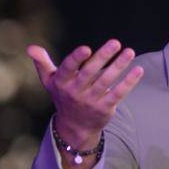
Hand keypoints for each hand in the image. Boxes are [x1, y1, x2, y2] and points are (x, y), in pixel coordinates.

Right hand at [26, 39, 143, 148]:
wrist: (74, 126)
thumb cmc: (63, 96)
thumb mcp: (50, 81)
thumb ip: (42, 63)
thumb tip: (30, 47)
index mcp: (61, 82)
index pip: (68, 69)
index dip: (76, 59)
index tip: (86, 48)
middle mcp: (75, 92)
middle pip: (90, 73)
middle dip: (103, 57)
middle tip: (116, 42)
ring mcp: (90, 101)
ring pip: (106, 82)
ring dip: (119, 66)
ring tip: (130, 52)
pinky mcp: (104, 108)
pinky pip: (118, 94)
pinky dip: (129, 82)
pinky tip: (138, 70)